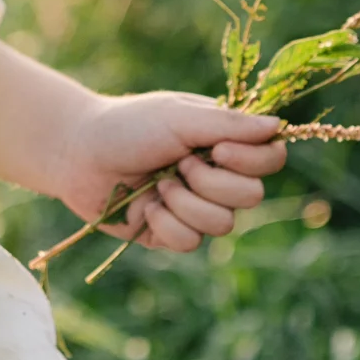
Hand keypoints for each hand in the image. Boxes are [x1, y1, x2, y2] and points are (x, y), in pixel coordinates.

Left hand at [54, 90, 286, 252]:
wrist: (79, 154)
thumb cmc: (130, 124)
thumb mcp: (179, 117)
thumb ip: (229, 124)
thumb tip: (279, 125)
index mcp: (224, 141)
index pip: (270, 158)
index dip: (253, 160)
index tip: (219, 149)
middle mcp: (216, 175)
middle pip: (252, 196)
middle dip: (213, 182)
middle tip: (180, 163)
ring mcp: (195, 207)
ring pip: (222, 224)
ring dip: (185, 202)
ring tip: (158, 183)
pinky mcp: (171, 234)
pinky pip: (190, 242)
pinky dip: (165, 223)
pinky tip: (144, 207)